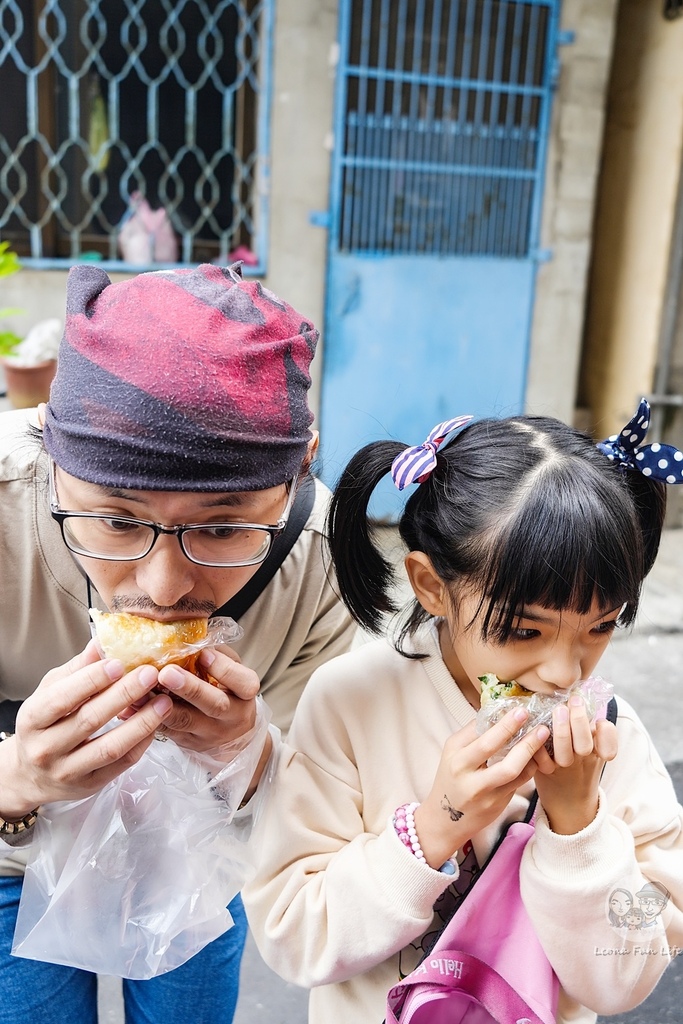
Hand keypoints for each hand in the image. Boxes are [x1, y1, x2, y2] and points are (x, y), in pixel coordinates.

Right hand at [0, 640, 172, 818]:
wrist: (29, 774)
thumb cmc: (44, 723)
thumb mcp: (50, 692)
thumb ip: (77, 669)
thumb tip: (103, 640)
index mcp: (33, 720)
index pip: (61, 698)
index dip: (90, 680)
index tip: (119, 662)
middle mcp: (46, 749)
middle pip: (89, 720)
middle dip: (123, 695)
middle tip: (150, 674)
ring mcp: (68, 771)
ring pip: (109, 747)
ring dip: (140, 723)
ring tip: (164, 701)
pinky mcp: (90, 785)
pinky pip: (121, 764)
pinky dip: (141, 743)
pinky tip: (157, 724)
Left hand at [124, 645, 260, 756]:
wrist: (232, 738)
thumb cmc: (228, 692)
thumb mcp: (231, 673)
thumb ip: (216, 655)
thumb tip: (189, 634)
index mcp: (245, 693)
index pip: (243, 682)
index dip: (223, 668)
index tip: (202, 653)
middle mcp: (232, 716)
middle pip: (214, 704)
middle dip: (190, 688)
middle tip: (166, 673)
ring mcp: (210, 733)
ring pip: (185, 721)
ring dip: (160, 705)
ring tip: (140, 690)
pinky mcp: (188, 743)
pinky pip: (166, 731)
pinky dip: (146, 718)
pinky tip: (130, 707)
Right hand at [414, 708, 549, 868]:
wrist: (444, 819)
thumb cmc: (451, 778)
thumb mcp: (452, 753)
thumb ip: (471, 734)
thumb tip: (496, 711)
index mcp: (456, 758)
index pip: (480, 737)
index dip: (502, 723)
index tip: (520, 710)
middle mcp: (468, 776)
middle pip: (496, 753)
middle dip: (517, 733)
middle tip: (535, 720)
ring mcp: (484, 792)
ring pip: (512, 770)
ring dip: (530, 751)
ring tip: (542, 735)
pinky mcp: (497, 804)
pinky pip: (519, 782)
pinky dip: (530, 767)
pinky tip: (538, 755)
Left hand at [532, 696, 617, 833]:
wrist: (568, 799)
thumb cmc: (581, 763)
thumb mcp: (595, 748)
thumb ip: (595, 729)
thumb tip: (585, 699)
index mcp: (597, 751)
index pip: (607, 741)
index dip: (606, 734)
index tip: (598, 719)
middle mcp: (582, 760)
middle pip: (584, 743)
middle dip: (579, 721)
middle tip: (573, 701)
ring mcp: (563, 767)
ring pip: (564, 752)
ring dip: (561, 731)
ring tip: (558, 710)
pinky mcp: (544, 772)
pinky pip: (541, 759)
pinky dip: (537, 745)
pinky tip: (533, 730)